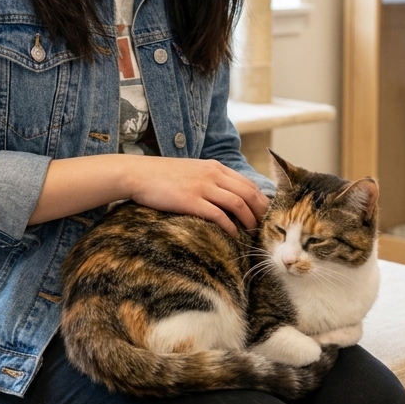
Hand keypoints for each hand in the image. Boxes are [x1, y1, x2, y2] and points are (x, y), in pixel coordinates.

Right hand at [125, 158, 269, 236]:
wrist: (138, 174)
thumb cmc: (163, 176)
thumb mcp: (192, 171)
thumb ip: (209, 179)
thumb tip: (225, 196)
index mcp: (214, 167)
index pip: (247, 183)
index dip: (260, 200)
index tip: (265, 215)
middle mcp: (212, 174)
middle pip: (248, 193)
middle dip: (261, 211)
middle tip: (265, 228)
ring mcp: (202, 187)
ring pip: (238, 203)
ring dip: (249, 220)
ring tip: (253, 234)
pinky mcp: (191, 200)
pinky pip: (218, 215)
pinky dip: (230, 226)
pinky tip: (234, 236)